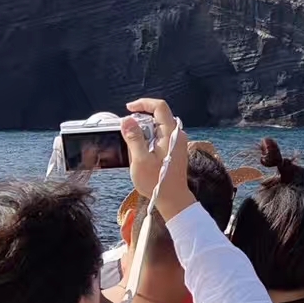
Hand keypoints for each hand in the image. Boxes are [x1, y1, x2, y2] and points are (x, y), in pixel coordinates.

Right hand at [123, 98, 194, 220]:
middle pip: (158, 116)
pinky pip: (160, 137)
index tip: (128, 109)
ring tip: (133, 146)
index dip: (143, 103)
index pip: (160, 106)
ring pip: (158, 127)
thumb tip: (126, 119)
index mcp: (171, 133)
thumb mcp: (140, 159)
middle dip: (141, 119)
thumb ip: (134, 138)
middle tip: (127, 132)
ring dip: (144, 131)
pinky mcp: (174, 150)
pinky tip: (140, 152)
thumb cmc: (157, 182)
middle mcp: (177, 135)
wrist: (173, 199)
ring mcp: (177, 142)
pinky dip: (148, 139)